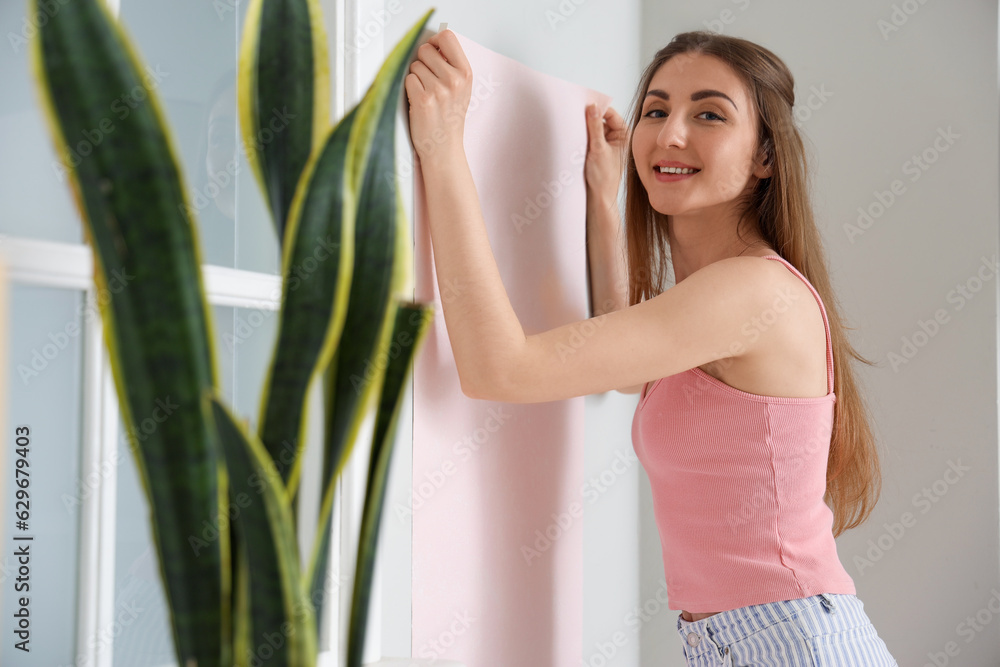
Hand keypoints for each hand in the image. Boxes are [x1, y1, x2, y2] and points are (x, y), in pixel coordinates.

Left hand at [404, 29, 472, 162]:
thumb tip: (434, 43)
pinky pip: (408, 79)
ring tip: (426, 94)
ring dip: (416, 78)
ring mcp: (438, 90)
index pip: (447, 37)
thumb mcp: (461, 89)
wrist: (444, 148)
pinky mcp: (422, 100)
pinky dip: (410, 89)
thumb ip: (451, 65)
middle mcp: (454, 80)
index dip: (435, 41)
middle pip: (425, 50)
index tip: (432, 50)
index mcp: (466, 73)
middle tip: (428, 80)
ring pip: (414, 66)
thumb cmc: (450, 119)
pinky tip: (419, 102)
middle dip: (422, 62)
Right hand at [584, 104, 626, 207]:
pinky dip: (580, 137)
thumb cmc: (603, 177)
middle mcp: (615, 138)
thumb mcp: (599, 148)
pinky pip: (587, 137)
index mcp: (623, 135)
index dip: (598, 108)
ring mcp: (605, 144)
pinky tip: (573, 139)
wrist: (598, 198)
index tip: (583, 104)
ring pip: (592, 128)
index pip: (610, 114)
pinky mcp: (595, 150)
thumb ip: (595, 126)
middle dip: (588, 118)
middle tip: (575, 115)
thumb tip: (592, 106)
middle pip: (600, 119)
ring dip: (583, 128)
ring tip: (574, 130)